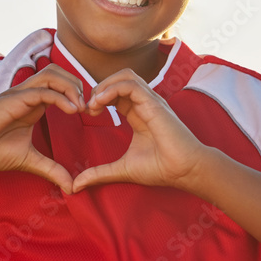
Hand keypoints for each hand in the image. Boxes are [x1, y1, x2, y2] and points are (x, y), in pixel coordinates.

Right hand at [0, 65, 84, 192]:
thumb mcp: (28, 160)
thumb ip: (51, 169)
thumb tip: (71, 187)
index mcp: (33, 104)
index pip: (60, 85)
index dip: (78, 94)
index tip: (91, 114)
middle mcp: (28, 94)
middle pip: (59, 72)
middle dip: (79, 85)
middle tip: (90, 108)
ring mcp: (21, 94)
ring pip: (52, 74)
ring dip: (71, 87)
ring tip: (81, 107)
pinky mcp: (15, 99)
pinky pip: (43, 90)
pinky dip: (61, 97)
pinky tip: (72, 110)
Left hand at [71, 69, 209, 192]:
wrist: (185, 171)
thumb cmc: (161, 169)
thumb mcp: (122, 169)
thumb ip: (99, 173)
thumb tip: (76, 185)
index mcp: (139, 113)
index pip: (116, 92)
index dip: (98, 98)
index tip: (87, 114)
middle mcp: (145, 103)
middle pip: (119, 78)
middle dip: (98, 88)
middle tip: (87, 108)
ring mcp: (151, 101)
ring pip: (125, 76)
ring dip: (104, 85)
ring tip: (94, 104)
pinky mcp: (154, 103)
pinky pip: (130, 85)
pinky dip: (112, 89)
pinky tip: (101, 103)